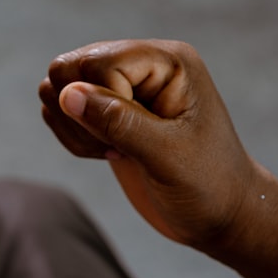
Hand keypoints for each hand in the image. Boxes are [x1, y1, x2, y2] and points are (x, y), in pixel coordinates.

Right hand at [39, 39, 263, 252]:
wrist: (219, 215)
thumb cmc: (208, 185)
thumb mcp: (168, 156)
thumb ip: (119, 122)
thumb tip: (66, 93)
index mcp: (168, 62)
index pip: (98, 63)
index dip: (101, 105)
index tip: (128, 143)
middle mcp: (142, 65)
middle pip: (69, 66)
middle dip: (78, 114)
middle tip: (114, 146)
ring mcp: (122, 86)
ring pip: (58, 87)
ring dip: (74, 128)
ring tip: (113, 151)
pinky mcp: (107, 110)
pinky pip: (61, 109)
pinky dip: (74, 137)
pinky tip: (108, 154)